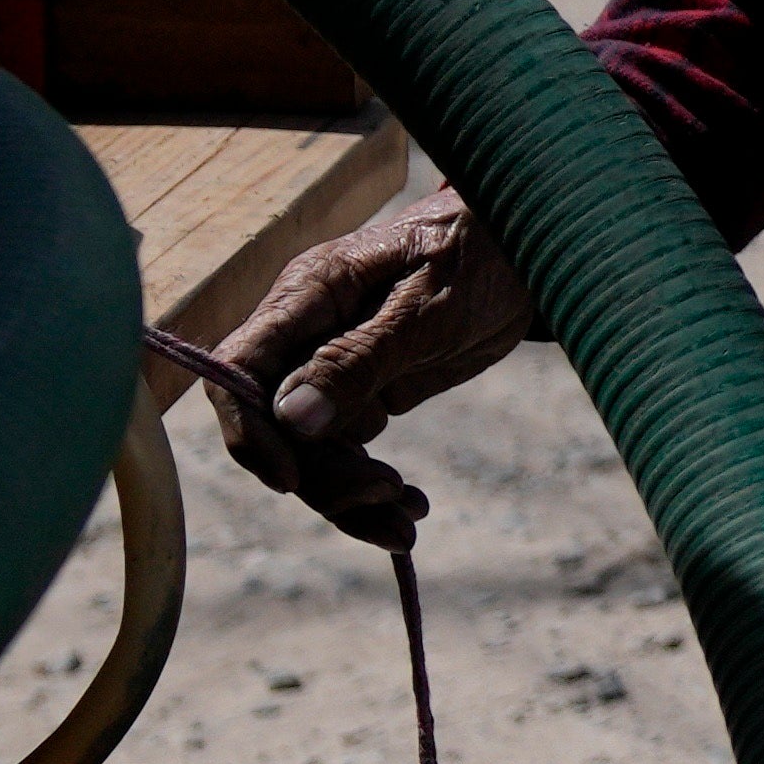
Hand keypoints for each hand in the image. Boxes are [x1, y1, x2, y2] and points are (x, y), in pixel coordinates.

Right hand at [212, 187, 534, 539]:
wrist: (524, 244)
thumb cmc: (479, 254)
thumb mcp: (428, 308)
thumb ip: (359, 359)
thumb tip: (291, 418)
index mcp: (307, 295)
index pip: (239, 368)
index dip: (249, 429)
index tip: (290, 480)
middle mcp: (306, 334)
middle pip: (276, 425)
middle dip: (320, 476)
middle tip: (387, 498)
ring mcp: (330, 367)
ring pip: (310, 450)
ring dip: (349, 496)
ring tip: (406, 519)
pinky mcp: (361, 392)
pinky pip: (345, 452)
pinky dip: (371, 488)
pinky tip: (411, 508)